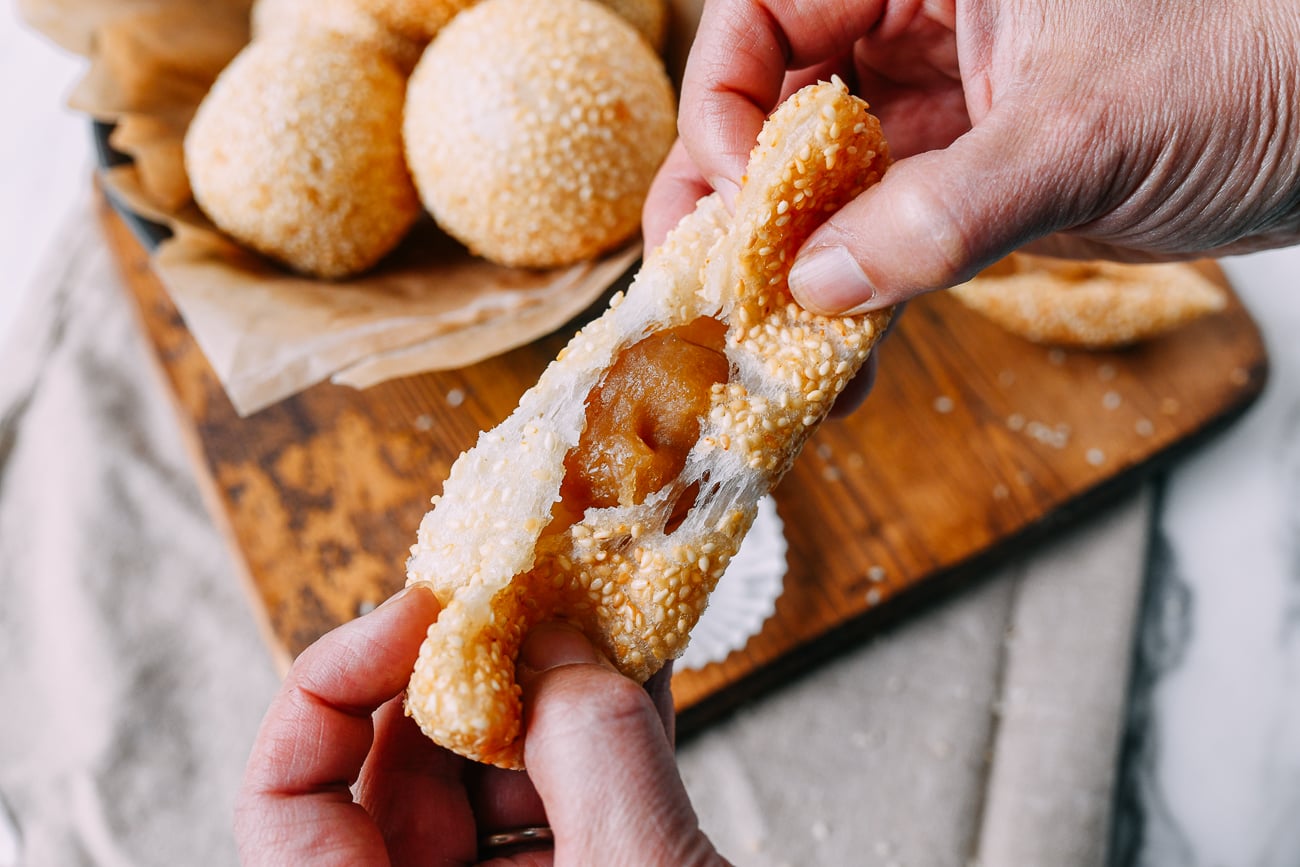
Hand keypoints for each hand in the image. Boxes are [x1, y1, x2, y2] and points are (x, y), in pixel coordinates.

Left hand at [234, 585, 722, 865]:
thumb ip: (595, 749)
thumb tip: (557, 643)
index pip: (286, 802)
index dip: (332, 683)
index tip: (426, 610)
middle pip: (394, 775)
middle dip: (468, 675)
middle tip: (531, 596)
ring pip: (482, 784)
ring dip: (545, 694)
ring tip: (595, 613)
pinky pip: (552, 808)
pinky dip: (592, 738)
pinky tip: (633, 669)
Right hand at [645, 0, 1299, 314]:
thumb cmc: (1256, 65)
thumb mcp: (1086, 130)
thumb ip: (944, 208)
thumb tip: (819, 283)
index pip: (769, 12)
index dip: (730, 98)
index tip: (740, 189)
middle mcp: (921, 29)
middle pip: (777, 106)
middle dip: (734, 196)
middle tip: (698, 280)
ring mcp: (946, 116)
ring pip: (824, 185)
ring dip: (785, 267)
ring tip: (750, 340)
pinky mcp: (974, 191)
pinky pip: (886, 244)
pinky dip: (858, 304)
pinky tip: (837, 365)